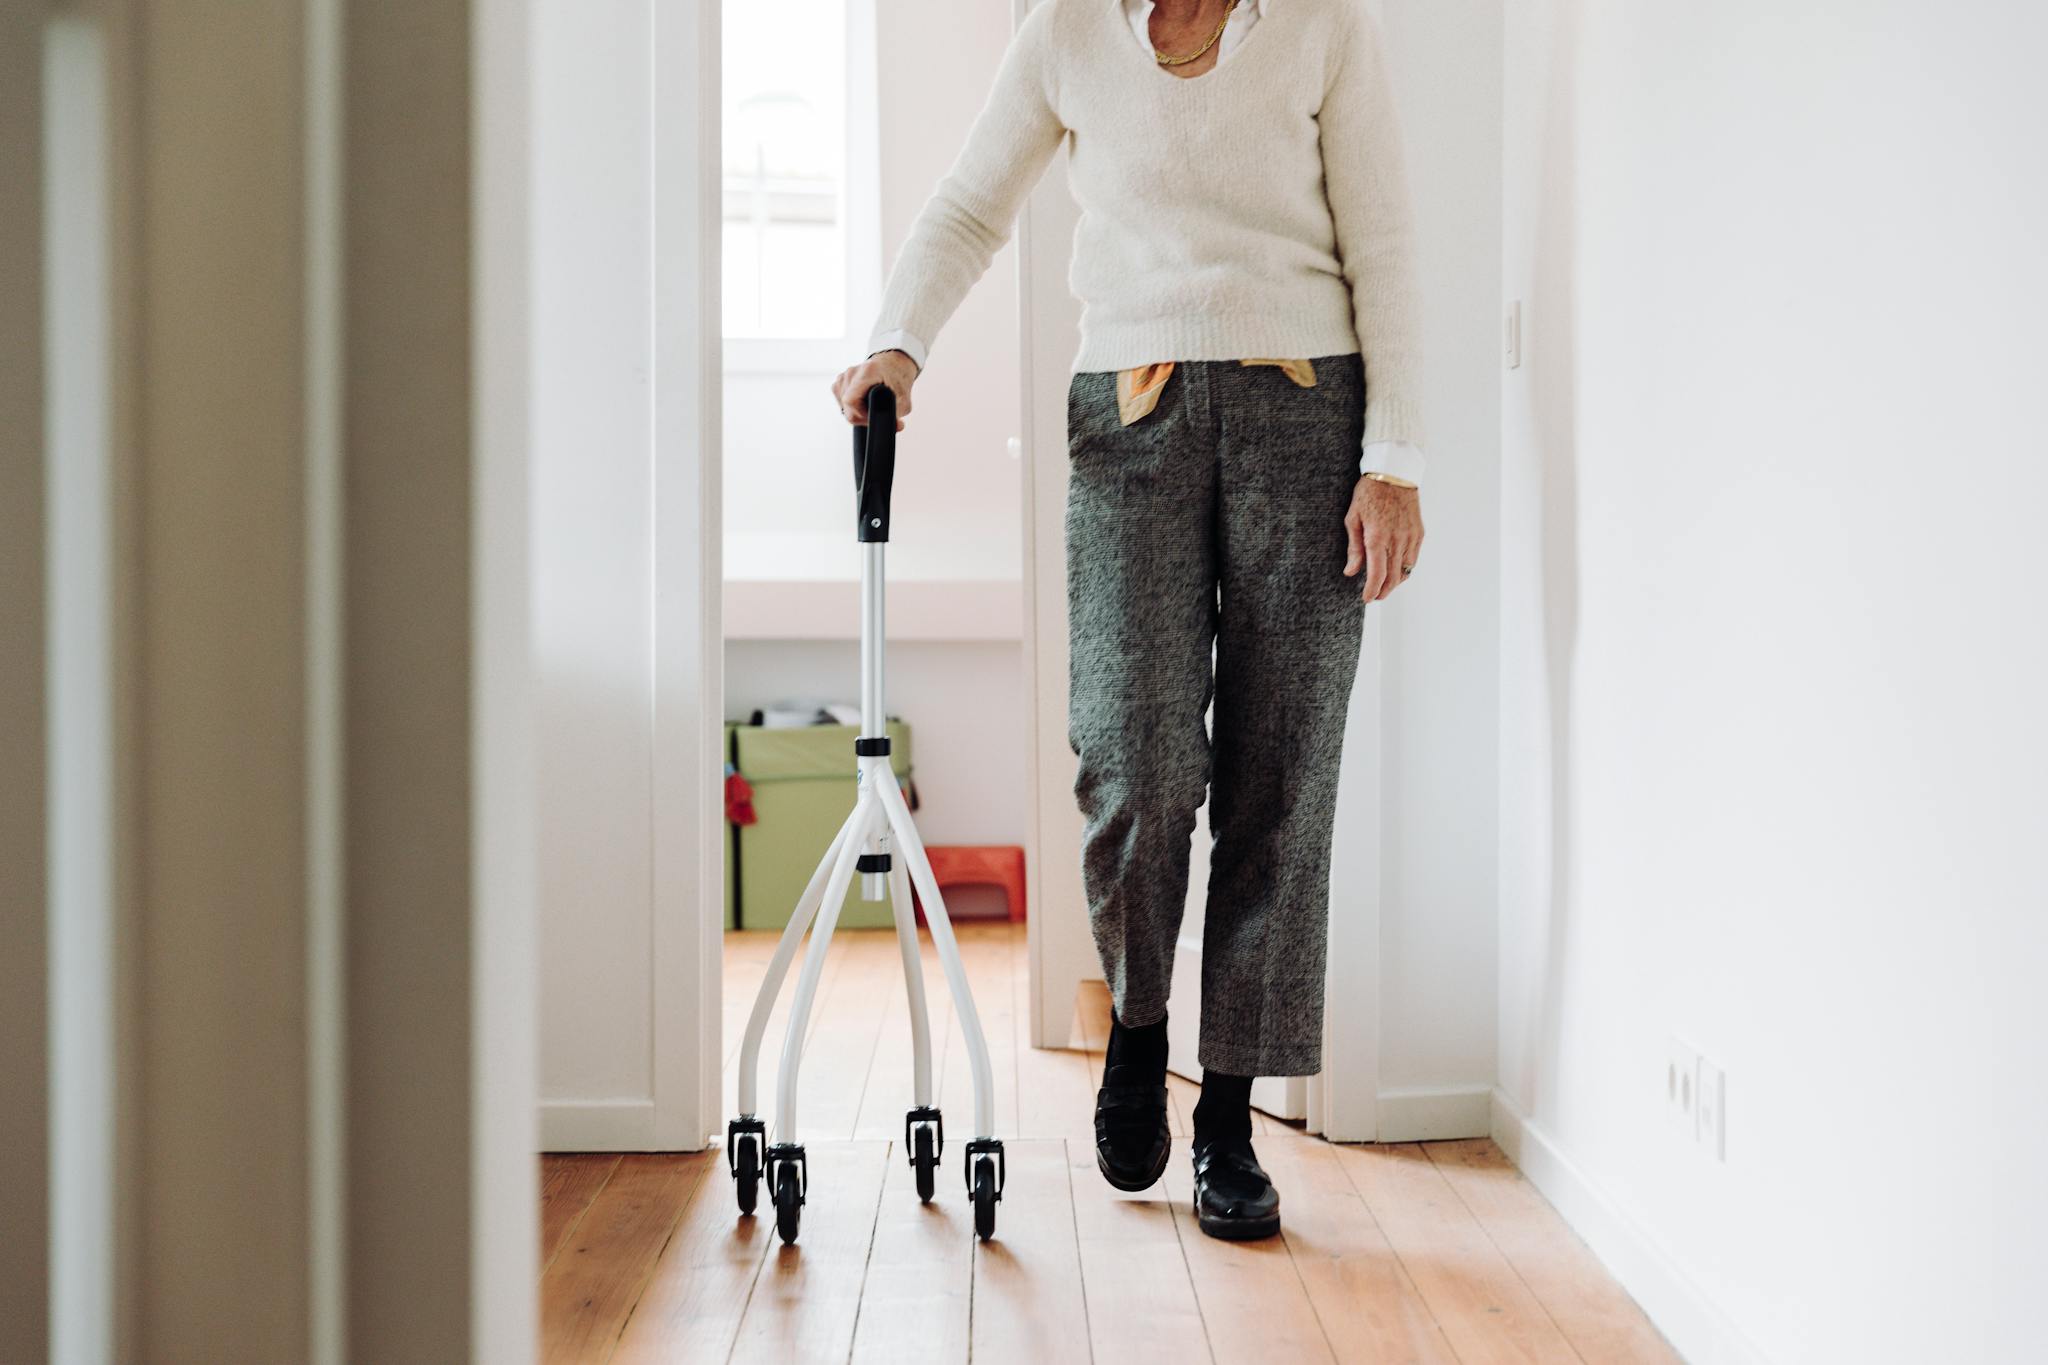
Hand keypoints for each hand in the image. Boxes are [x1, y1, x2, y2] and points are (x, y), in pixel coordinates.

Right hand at [831, 350, 918, 431]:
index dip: (861, 416)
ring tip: (870, 406)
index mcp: (867, 372)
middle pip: (846, 406)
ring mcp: (844, 376)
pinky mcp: (840, 381)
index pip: (851, 402)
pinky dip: (851, 406)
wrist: (893, 363)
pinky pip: (841, 401)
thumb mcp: (904, 398)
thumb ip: (897, 413)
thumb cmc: (898, 378)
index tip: (873, 418)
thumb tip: (896, 426)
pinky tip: (863, 401)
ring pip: (843, 405)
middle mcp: (852, 372)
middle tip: (875, 414)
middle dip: (861, 416)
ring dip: (856, 411)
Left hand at [1342, 477, 1423, 601]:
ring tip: (1384, 586)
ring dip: (1395, 583)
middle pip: (1392, 578)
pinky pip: (1413, 559)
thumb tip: (1351, 572)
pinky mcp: (1418, 533)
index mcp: (1377, 538)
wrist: (1393, 474)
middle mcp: (1396, 540)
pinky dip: (1405, 569)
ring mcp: (1410, 537)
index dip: (1372, 591)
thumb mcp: (1353, 519)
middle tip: (1375, 596)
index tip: (1367, 598)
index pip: (1377, 575)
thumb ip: (1354, 548)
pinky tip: (1396, 571)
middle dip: (1383, 591)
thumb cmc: (1369, 493)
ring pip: (1405, 570)